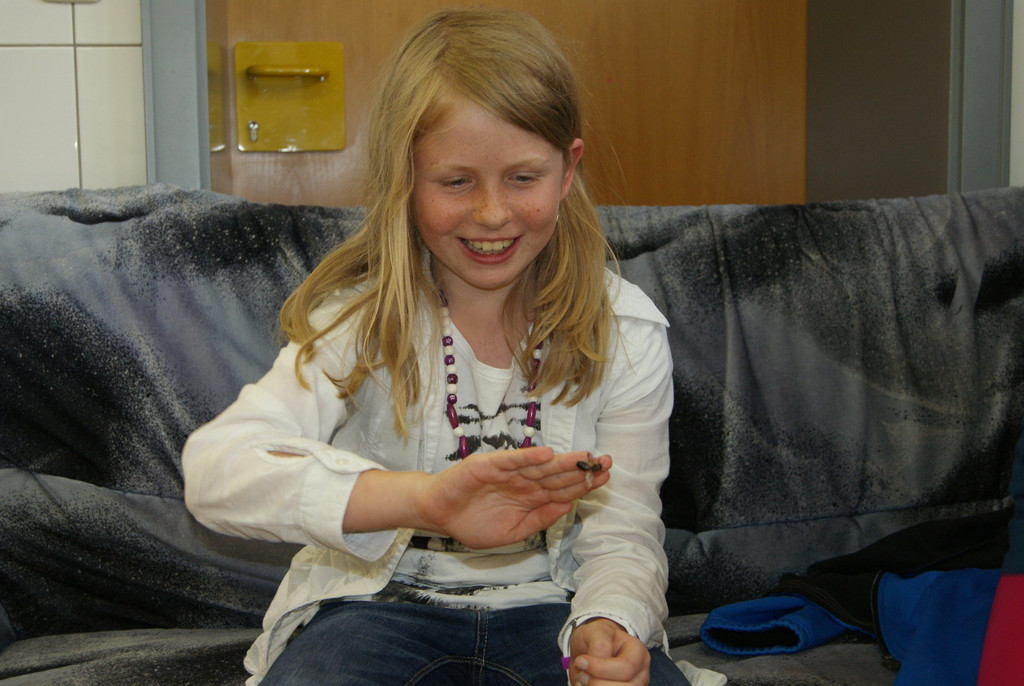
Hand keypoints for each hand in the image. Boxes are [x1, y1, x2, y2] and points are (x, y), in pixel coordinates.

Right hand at [415, 447, 609, 548]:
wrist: (438, 515)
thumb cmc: (473, 523)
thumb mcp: (513, 531)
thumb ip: (540, 519)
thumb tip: (568, 508)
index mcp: (531, 496)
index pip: (563, 488)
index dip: (584, 483)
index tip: (606, 477)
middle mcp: (523, 481)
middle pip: (557, 475)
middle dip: (582, 469)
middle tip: (607, 462)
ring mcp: (507, 472)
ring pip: (539, 466)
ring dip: (562, 461)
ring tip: (585, 457)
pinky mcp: (487, 465)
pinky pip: (511, 461)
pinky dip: (528, 457)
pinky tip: (547, 454)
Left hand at [569, 618, 650, 685]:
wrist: (591, 648)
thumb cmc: (596, 638)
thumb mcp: (596, 631)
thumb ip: (600, 643)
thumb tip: (599, 661)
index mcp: (638, 652)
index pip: (626, 667)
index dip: (601, 668)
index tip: (580, 661)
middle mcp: (641, 674)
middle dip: (597, 683)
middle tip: (582, 675)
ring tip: (584, 680)